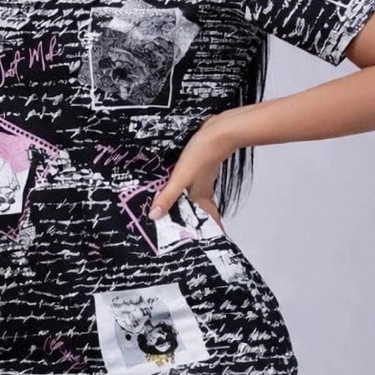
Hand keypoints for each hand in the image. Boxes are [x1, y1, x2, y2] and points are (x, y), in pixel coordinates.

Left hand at [147, 114, 238, 229]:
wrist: (220, 131)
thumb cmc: (202, 154)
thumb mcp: (180, 178)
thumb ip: (167, 197)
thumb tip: (154, 216)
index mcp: (201, 197)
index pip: (209, 220)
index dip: (212, 232)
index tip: (211, 243)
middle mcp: (204, 190)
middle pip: (203, 210)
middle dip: (198, 221)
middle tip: (189, 231)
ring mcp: (204, 177)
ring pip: (200, 197)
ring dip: (193, 205)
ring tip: (182, 212)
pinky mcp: (202, 165)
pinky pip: (195, 183)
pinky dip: (190, 189)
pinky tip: (183, 186)